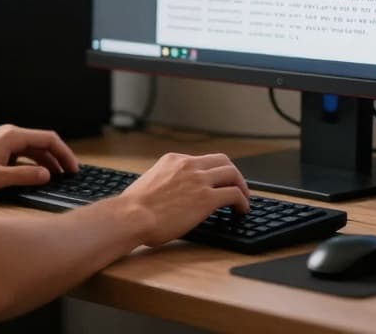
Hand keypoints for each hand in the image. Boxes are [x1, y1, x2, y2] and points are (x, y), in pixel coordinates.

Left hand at [0, 124, 79, 194]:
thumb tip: (47, 175)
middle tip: (71, 174)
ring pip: (33, 149)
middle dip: (59, 158)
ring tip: (58, 177)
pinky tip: (37, 176)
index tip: (73, 168)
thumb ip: (24, 176)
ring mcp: (4, 142)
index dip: (64, 154)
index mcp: (12, 136)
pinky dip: (34, 164)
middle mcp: (10, 135)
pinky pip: (23, 154)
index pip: (48, 139)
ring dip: (47, 162)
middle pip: (43, 143)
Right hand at [118, 153, 249, 246]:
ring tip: (243, 200)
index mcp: (172, 160)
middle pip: (223, 161)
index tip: (216, 182)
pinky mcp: (207, 198)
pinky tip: (241, 210)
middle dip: (232, 174)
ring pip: (232, 174)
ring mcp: (199, 180)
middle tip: (236, 187)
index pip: (201, 160)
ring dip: (241, 186)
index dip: (213, 171)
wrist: (131, 216)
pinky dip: (242, 201)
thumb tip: (168, 194)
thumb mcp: (149, 182)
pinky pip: (234, 194)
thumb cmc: (132, 208)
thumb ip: (163, 182)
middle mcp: (188, 165)